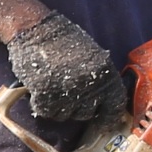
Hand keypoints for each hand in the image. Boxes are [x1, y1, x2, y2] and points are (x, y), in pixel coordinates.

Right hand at [5, 8, 126, 120]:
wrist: (35, 28)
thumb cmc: (64, 40)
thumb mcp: (92, 56)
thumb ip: (100, 78)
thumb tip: (104, 103)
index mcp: (106, 73)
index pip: (115, 105)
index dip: (109, 117)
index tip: (103, 124)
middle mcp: (90, 84)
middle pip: (86, 113)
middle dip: (77, 108)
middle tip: (67, 92)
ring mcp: (68, 90)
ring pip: (64, 115)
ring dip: (58, 106)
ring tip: (52, 86)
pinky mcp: (46, 93)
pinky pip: (46, 111)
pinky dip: (41, 103)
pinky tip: (39, 88)